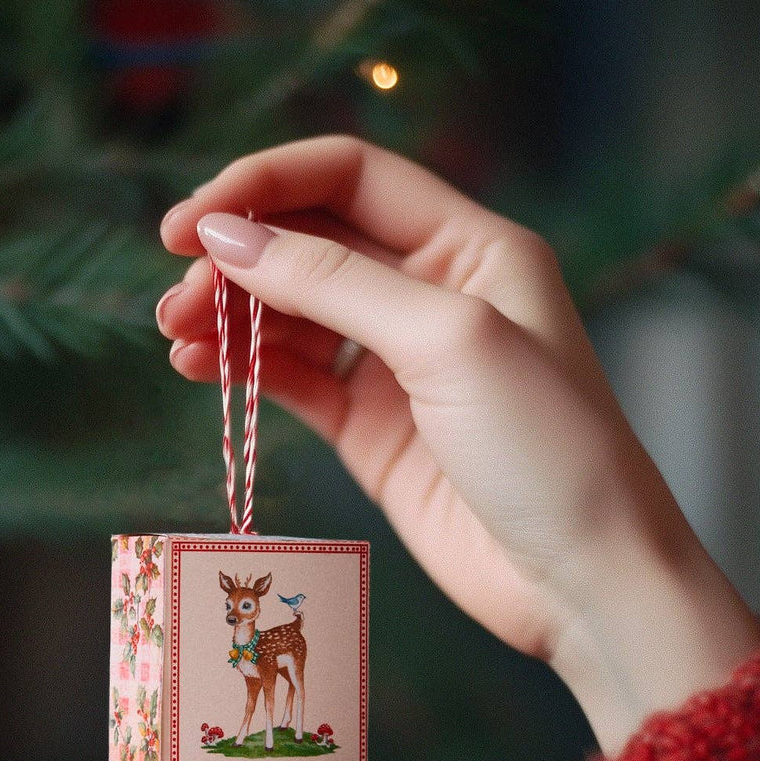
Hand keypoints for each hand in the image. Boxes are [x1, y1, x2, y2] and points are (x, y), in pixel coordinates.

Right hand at [158, 136, 759, 753]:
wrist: (584, 582)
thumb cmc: (548, 450)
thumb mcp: (447, 341)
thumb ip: (335, 283)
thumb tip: (228, 238)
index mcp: (471, 246)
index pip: (349, 177)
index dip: (264, 185)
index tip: (190, 223)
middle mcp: (433, 292)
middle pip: (311, 242)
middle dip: (238, 256)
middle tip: (176, 294)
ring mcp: (398, 365)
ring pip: (293, 312)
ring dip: (230, 314)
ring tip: (176, 336)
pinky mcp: (372, 430)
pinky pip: (293, 378)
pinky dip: (244, 367)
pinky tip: (200, 368)